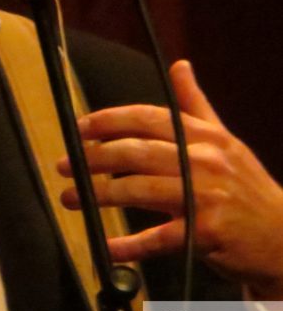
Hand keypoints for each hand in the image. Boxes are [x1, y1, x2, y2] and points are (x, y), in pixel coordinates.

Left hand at [57, 60, 282, 298]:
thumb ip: (195, 104)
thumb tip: (179, 65)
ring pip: (139, 190)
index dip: (108, 121)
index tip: (79, 128)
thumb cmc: (246, 186)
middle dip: (93, 157)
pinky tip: (106, 245)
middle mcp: (204, 161)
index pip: (147, 118)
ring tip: (70, 197)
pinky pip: (158, 237)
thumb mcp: (225, 140)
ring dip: (99, 194)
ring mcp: (205, 197)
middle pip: (136, 152)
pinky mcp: (206, 234)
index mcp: (205, 136)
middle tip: (64, 164)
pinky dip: (130, 244)